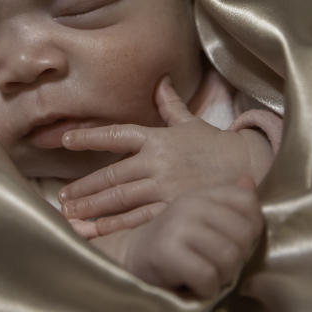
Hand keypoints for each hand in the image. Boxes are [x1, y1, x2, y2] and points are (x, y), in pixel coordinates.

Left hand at [59, 76, 255, 234]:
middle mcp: (157, 162)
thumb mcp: (191, 123)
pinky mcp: (173, 209)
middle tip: (63, 197)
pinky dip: (114, 226)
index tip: (65, 140)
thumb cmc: (215, 146)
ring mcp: (165, 187)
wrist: (248, 168)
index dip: (88, 137)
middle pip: (111, 175)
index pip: (116, 135)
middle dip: (84, 187)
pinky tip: (96, 230)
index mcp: (157, 138)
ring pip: (119, 199)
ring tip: (71, 215)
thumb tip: (161, 81)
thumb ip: (170, 105)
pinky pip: (138, 219)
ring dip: (92, 208)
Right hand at [88, 182, 262, 298]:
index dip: (252, 228)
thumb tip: (249, 181)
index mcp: (202, 195)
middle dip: (239, 258)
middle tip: (220, 266)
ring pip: (229, 257)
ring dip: (224, 276)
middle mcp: (191, 205)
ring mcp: (178, 226)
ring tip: (209, 276)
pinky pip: (208, 276)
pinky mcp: (167, 252)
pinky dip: (207, 289)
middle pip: (244, 234)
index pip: (248, 203)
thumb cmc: (172, 241)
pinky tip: (196, 286)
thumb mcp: (199, 217)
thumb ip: (227, 203)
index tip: (235, 242)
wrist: (129, 256)